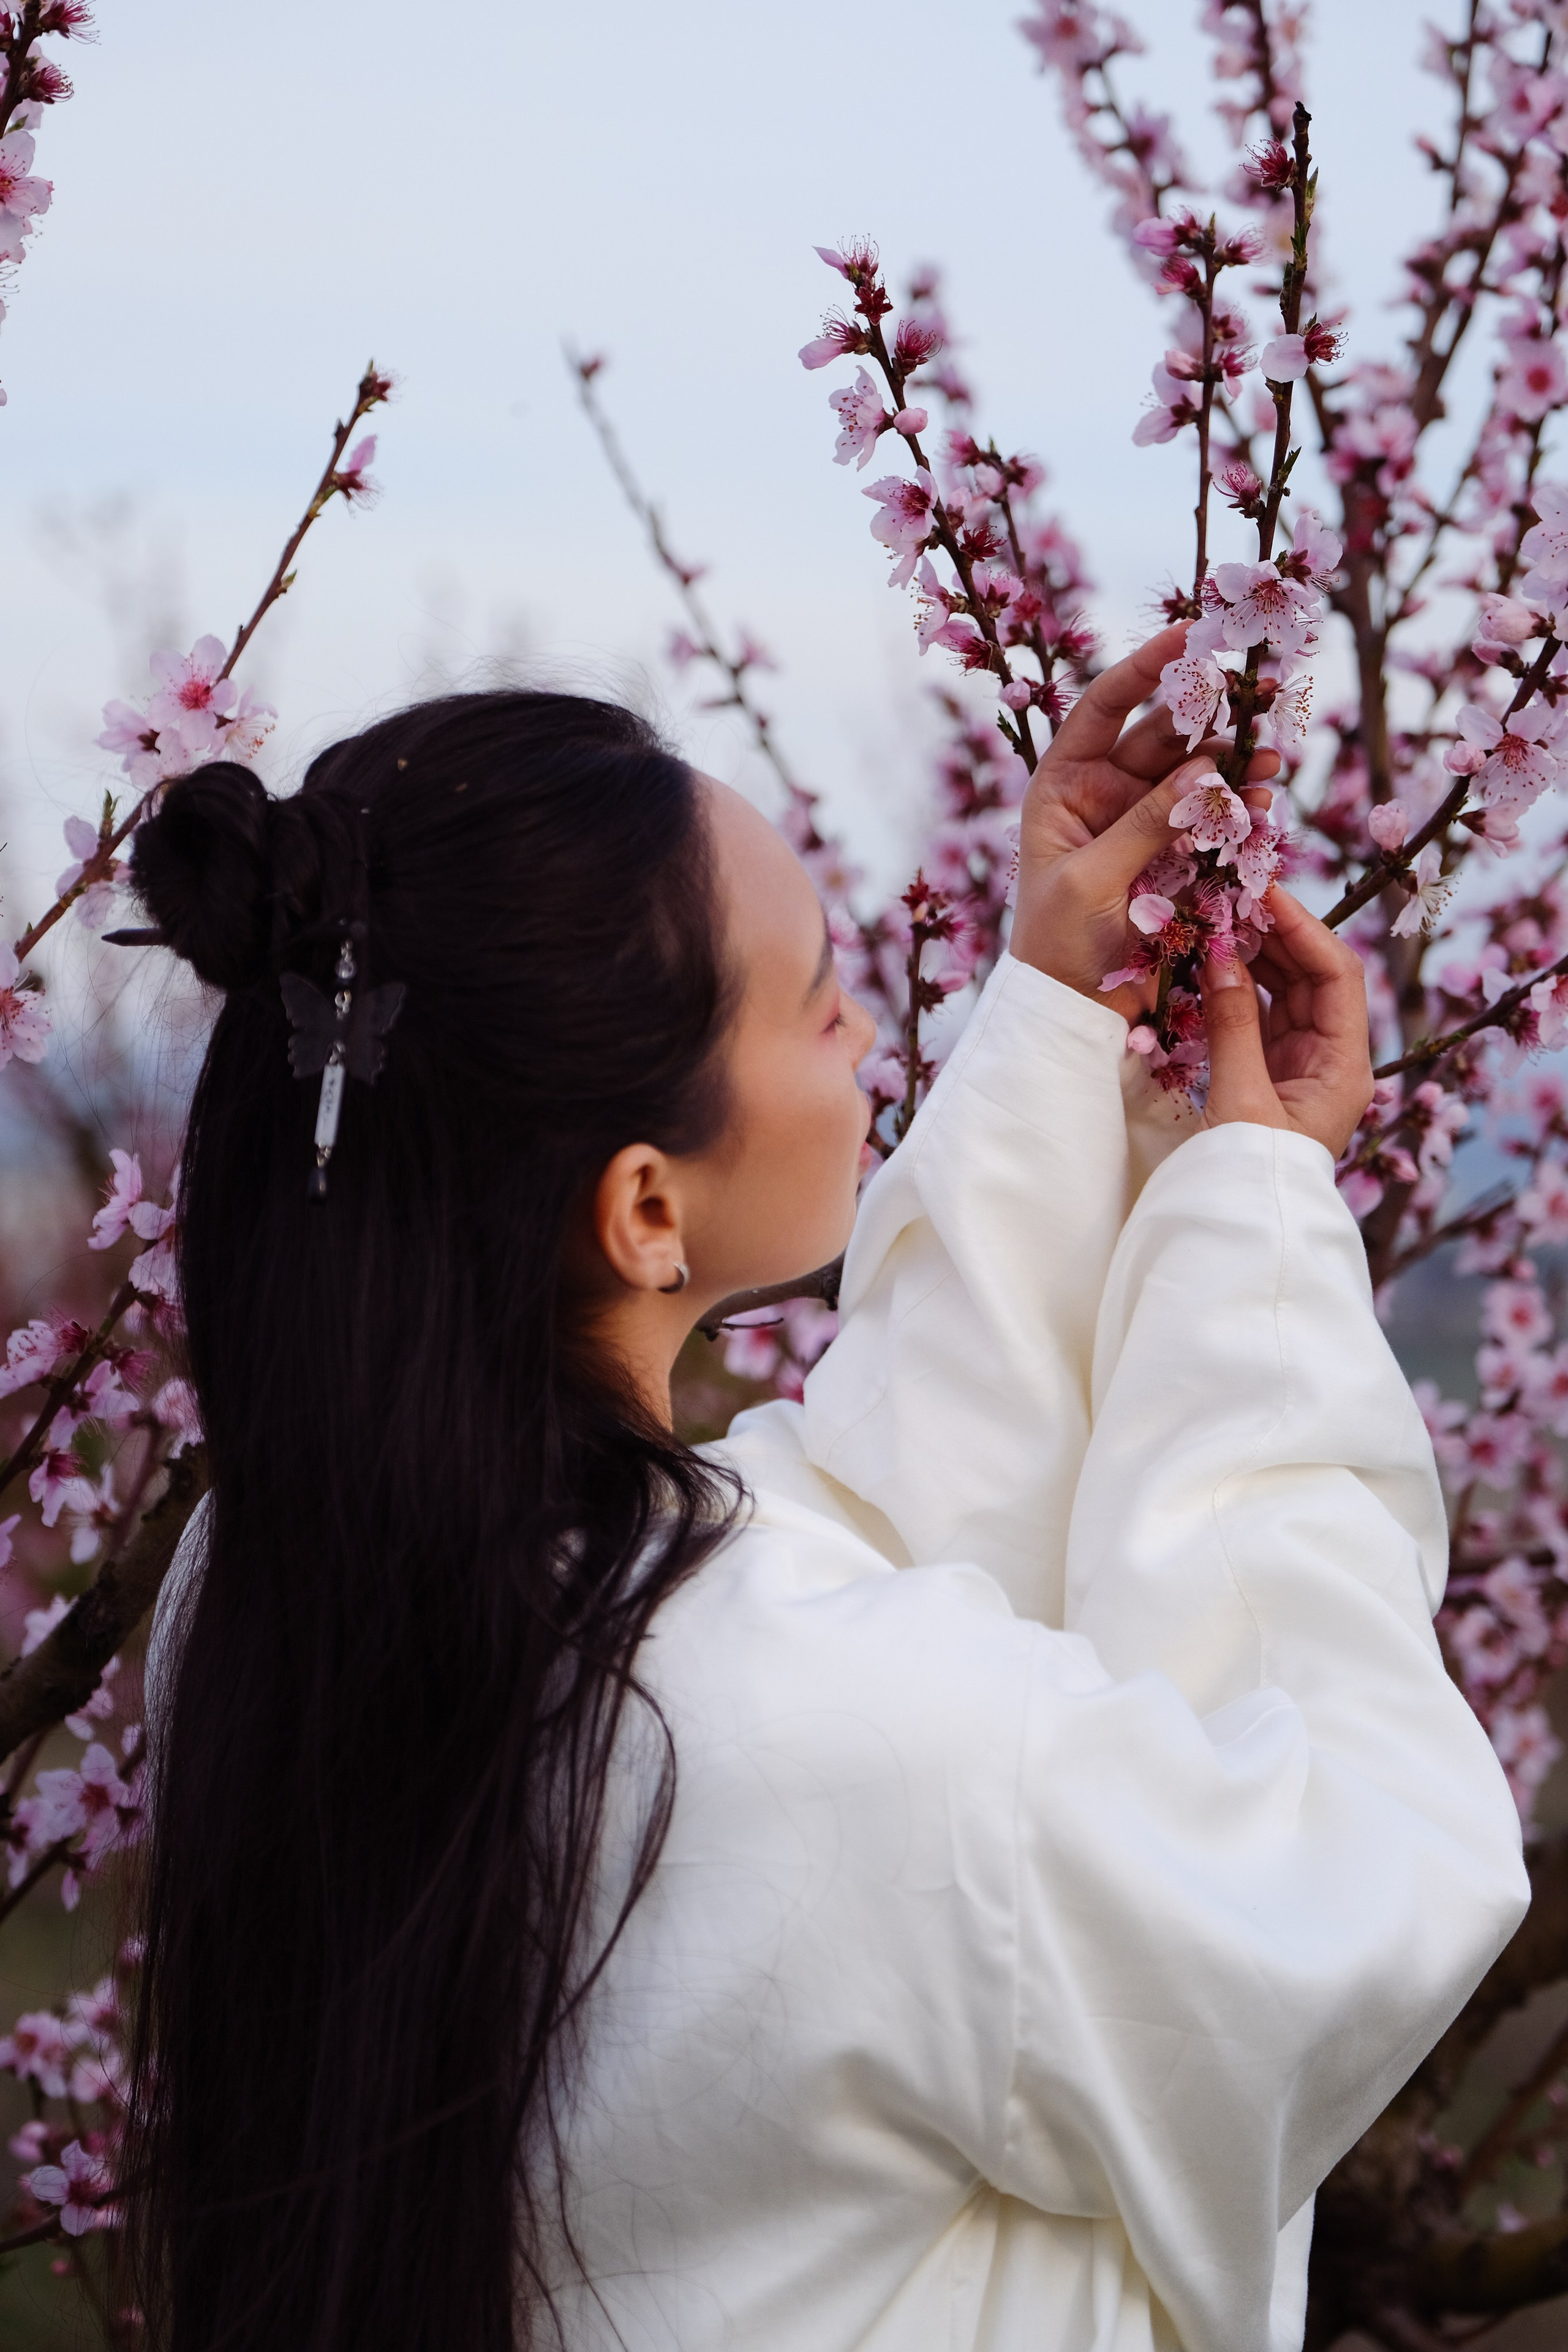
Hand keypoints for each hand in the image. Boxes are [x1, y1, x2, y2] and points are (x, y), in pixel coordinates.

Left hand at [1009, 623, 1278, 1018]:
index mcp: (1064, 784)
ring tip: (1273, 764)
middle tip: (1263, 695)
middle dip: (1213, 715)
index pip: (1105, 706)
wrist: (1074, 1011)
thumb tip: (1202, 772)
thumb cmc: (1057, 945)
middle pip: (1165, 735)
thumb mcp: (1091, 880)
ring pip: (1198, 777)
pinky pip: (1212, 821)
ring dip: (1236, 766)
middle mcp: (1104, 792)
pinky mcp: (1176, 855)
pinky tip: (1263, 808)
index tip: (1191, 634)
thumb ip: (1144, 824)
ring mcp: (1144, 822)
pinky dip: (1239, 812)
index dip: (1147, 667)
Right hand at [1201, 886, 1373, 1160]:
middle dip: (1275, 933)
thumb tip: (1223, 954)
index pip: (1337, 975)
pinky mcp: (1269, 1075)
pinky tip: (1210, 961)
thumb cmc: (1250, 1179)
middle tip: (1230, 896)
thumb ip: (1233, 1025)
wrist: (1240, 1235)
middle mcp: (1331, 1060)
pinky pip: (1257, 1015)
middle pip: (1312, 975)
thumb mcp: (1240, 1102)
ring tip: (1216, 919)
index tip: (1262, 893)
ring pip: (1283, 991)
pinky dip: (1236, 986)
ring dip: (1253, 954)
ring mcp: (1300, 1066)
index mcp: (1345, 1067)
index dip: (1303, 928)